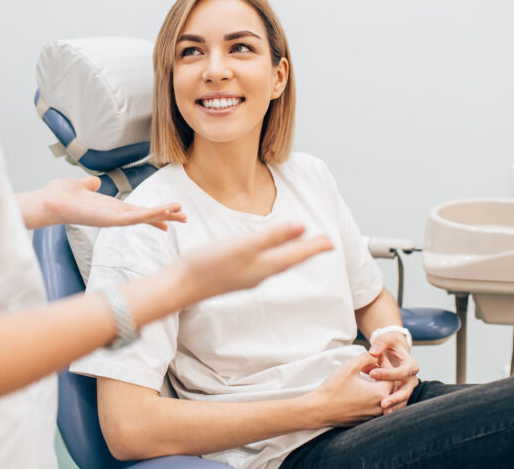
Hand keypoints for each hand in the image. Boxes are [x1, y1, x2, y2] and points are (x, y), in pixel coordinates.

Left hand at [24, 176, 187, 229]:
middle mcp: (114, 215)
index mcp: (109, 207)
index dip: (153, 212)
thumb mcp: (80, 185)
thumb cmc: (60, 195)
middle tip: (185, 218)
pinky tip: (164, 212)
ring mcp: (113, 219)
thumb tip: (94, 182)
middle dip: (165, 216)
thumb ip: (89, 184)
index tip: (169, 215)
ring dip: (163, 214)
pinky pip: (135, 218)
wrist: (49, 201)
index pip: (136, 211)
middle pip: (145, 215)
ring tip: (182, 213)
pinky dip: (151, 215)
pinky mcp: (111, 220)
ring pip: (144, 217)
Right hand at [177, 223, 333, 300]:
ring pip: (277, 263)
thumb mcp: (244, 246)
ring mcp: (247, 277)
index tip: (332, 242)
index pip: (297, 255)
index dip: (315, 247)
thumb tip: (302, 227)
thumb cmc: (209, 265)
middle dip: (307, 251)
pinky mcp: (234, 275)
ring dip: (291, 254)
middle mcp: (260, 274)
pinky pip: (263, 264)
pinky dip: (273, 256)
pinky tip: (267, 254)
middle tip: (324, 244)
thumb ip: (273, 237)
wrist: (180, 286)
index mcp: (265, 266)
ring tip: (300, 246)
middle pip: (290, 260)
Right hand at [304, 352, 392, 427]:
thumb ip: (366, 357)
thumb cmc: (334, 388)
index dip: (385, 364)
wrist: (320, 410)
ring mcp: (373, 415)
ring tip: (367, 377)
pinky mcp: (365, 420)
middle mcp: (380, 407)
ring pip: (383, 397)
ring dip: (378, 386)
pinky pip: (375, 406)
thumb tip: (375, 355)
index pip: (392, 375)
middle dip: (382, 375)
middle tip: (371, 366)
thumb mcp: (350, 366)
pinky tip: (361, 389)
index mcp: (380, 393)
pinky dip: (373, 396)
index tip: (376, 357)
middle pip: (390, 387)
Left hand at [368, 333, 419, 413]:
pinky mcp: (401, 393)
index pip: (402, 372)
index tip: (371, 374)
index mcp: (410, 365)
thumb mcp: (386, 339)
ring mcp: (407, 387)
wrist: (393, 351)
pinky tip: (382, 414)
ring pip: (404, 399)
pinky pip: (398, 403)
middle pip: (407, 390)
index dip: (387, 373)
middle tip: (382, 403)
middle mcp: (411, 378)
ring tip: (383, 412)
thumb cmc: (389, 345)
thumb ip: (380, 343)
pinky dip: (392, 408)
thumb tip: (373, 352)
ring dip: (394, 406)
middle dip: (395, 397)